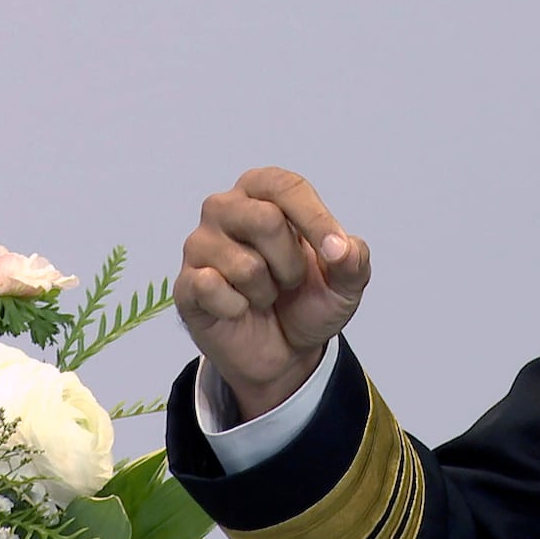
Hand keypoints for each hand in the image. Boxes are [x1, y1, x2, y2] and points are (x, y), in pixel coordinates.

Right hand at [174, 167, 370, 420]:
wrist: (285, 352)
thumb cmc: (310, 300)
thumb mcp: (346, 282)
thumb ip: (354, 260)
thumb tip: (341, 248)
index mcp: (265, 192)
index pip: (286, 186)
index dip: (315, 219)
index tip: (335, 252)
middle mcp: (226, 208)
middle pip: (265, 220)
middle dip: (291, 262)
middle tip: (291, 280)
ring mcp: (200, 244)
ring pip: (244, 264)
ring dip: (267, 291)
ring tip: (265, 294)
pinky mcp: (185, 282)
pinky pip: (211, 288)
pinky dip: (238, 308)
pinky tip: (238, 308)